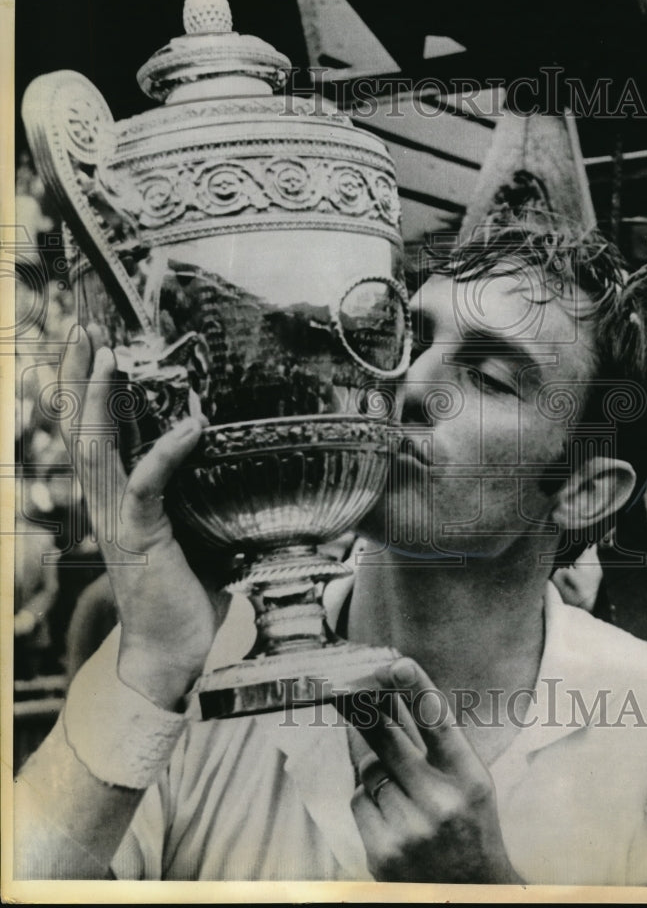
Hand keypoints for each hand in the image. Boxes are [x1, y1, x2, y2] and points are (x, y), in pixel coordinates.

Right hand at [58, 327, 226, 708]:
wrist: (172, 650)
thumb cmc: (184, 590)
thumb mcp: (190, 530)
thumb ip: (197, 493)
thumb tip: (234, 459)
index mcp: (114, 498)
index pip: (89, 433)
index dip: (83, 388)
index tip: (88, 344)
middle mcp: (106, 503)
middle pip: (80, 428)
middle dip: (79, 376)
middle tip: (84, 328)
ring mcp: (120, 519)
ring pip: (97, 448)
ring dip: (99, 399)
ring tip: (108, 356)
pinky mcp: (142, 537)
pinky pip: (147, 485)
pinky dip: (167, 453)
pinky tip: (190, 428)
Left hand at [344, 658, 523, 883]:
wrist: (471, 895)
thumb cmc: (469, 828)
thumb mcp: (469, 784)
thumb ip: (436, 745)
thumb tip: (393, 698)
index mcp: (470, 780)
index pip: (440, 725)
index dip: (418, 690)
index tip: (397, 665)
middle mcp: (441, 803)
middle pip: (390, 741)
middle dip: (365, 710)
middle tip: (347, 688)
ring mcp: (410, 830)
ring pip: (369, 770)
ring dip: (373, 764)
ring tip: (397, 783)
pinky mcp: (383, 852)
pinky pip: (359, 800)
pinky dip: (368, 797)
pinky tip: (390, 812)